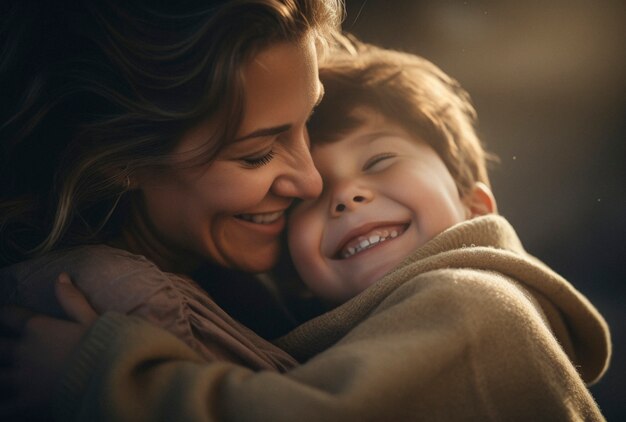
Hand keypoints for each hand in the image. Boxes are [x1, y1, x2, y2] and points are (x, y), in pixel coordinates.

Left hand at [0, 273, 97, 419]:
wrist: (108, 379)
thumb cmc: (102, 347)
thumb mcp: (90, 318)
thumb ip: (71, 298)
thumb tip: (61, 275)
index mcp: (38, 328)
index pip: (9, 315)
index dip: (4, 314)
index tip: (3, 315)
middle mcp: (24, 351)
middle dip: (0, 344)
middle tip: (4, 346)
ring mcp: (21, 377)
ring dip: (0, 373)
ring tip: (5, 373)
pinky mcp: (24, 401)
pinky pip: (2, 406)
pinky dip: (2, 404)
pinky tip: (5, 403)